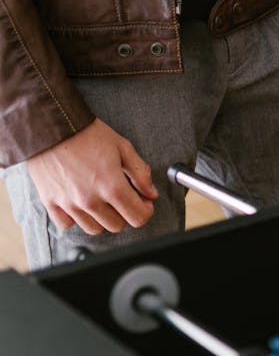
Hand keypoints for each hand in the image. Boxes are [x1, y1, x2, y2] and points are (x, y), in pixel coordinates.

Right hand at [26, 119, 158, 234]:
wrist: (52, 127)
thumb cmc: (87, 134)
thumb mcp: (123, 148)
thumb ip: (141, 173)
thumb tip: (151, 193)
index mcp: (112, 187)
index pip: (138, 218)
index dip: (146, 211)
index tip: (143, 202)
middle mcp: (90, 200)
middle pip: (117, 226)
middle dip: (125, 213)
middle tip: (123, 198)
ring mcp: (69, 204)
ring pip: (93, 229)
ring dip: (102, 218)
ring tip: (102, 199)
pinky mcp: (50, 202)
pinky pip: (66, 224)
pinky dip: (75, 218)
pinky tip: (80, 203)